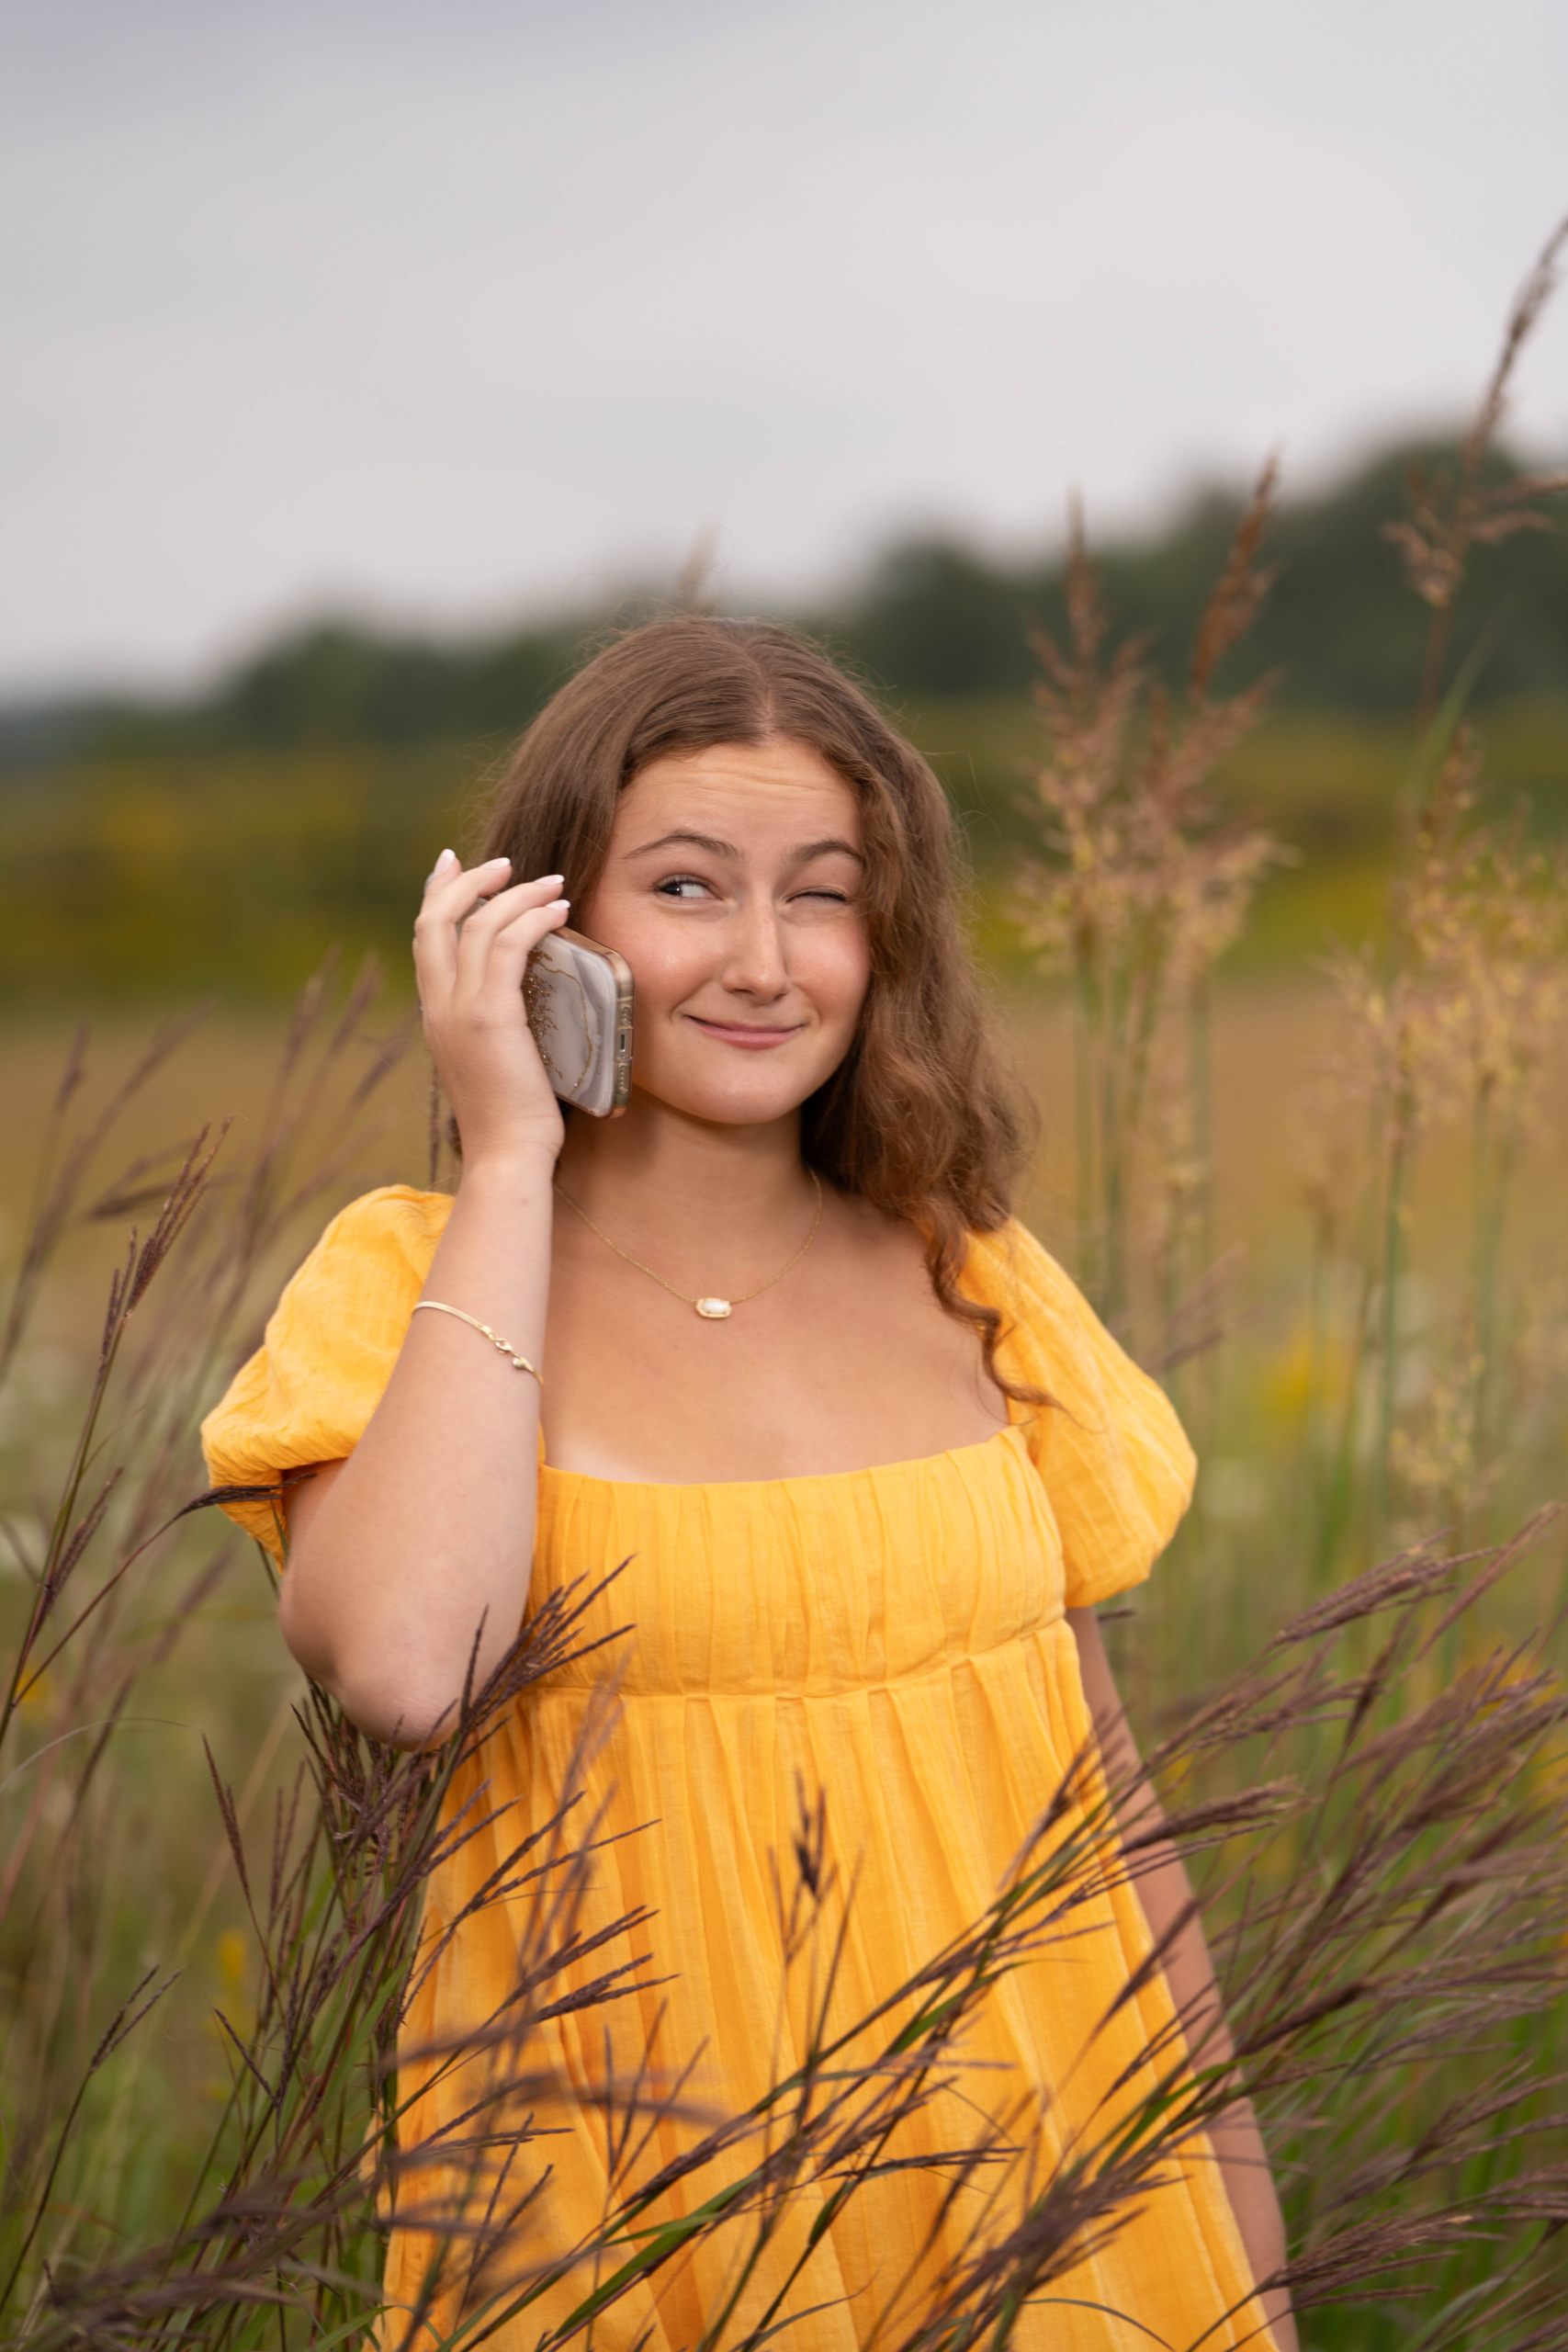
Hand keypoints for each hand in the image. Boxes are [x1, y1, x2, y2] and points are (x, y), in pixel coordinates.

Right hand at [413, 849, 570, 1168]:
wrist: (506, 1157)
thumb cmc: (512, 1120)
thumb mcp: (493, 1064)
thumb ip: (495, 1027)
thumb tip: (526, 999)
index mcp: (435, 1016)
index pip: (425, 940)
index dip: (437, 895)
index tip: (453, 864)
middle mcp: (439, 1008)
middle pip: (435, 920)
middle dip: (467, 880)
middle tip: (502, 863)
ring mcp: (460, 1011)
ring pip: (477, 925)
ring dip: (516, 894)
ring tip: (553, 883)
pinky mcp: (491, 1016)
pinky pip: (508, 945)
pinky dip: (533, 918)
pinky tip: (559, 910)